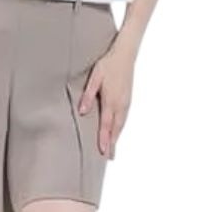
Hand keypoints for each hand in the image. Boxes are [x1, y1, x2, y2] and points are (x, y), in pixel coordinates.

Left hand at [77, 42, 133, 159]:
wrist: (126, 53)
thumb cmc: (108, 63)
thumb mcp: (95, 77)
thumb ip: (88, 94)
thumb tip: (82, 111)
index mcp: (111, 100)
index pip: (106, 124)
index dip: (104, 139)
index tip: (102, 152)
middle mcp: (121, 104)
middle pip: (116, 129)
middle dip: (112, 144)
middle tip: (108, 158)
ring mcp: (126, 102)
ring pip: (121, 125)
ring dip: (116, 138)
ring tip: (112, 151)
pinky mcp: (128, 99)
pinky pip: (124, 119)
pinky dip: (120, 129)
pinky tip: (117, 133)